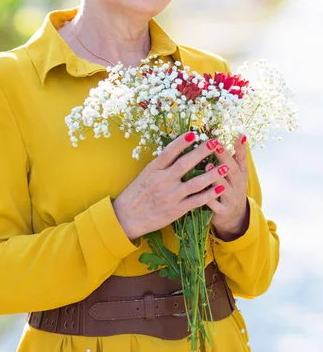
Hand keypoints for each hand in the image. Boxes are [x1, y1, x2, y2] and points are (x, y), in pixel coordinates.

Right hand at [112, 134, 229, 240]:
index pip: (168, 152)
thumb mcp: (145, 174)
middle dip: (201, 152)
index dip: (181, 142)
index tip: (194, 133)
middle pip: (184, 164)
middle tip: (215, 142)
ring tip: (225, 166)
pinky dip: (209, 194)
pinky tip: (220, 187)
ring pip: (195, 183)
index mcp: (153, 170)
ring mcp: (170, 196)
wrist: (127, 218)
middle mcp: (162, 181)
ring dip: (212, 174)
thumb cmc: (137, 193)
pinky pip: (196, 201)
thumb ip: (161, 165)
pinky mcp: (176, 210)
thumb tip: (177, 150)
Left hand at [206, 135, 249, 240]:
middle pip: (233, 170)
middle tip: (216, 145)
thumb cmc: (230, 187)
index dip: (241, 148)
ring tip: (208, 166)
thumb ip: (232, 157)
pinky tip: (199, 191)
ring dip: (215, 177)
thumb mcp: (236, 173)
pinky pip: (214, 204)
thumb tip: (231, 135)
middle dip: (225, 158)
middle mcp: (238, 185)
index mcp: (241, 174)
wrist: (234, 216)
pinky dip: (208, 198)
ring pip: (223, 187)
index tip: (239, 136)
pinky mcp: (222, 211)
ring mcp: (231, 198)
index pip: (242, 159)